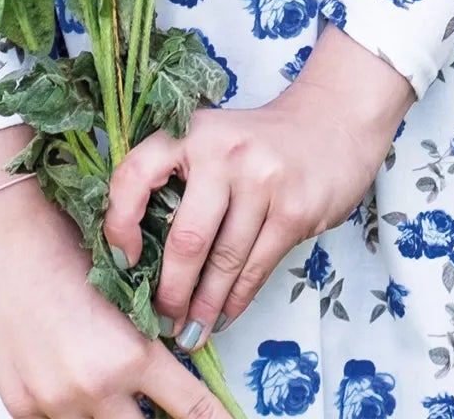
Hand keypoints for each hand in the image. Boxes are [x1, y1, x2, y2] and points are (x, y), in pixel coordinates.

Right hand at [0, 161, 224, 418]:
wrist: (5, 237)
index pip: (190, 408)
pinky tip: (70, 383)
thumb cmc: (70, 245)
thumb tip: (169, 360)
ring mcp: (55, 403)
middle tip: (158, 400)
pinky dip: (71, 410)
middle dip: (157, 418)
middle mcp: (96, 389)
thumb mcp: (124, 291)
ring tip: (111, 383)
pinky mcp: (21, 406)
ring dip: (113, 411)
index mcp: (132, 355)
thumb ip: (145, 336)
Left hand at [103, 27, 413, 345]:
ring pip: (224, 262)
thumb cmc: (258, 142)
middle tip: (161, 320)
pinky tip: (224, 316)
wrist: (333, 121)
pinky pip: (256, 267)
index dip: (119, 223)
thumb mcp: (213, 141)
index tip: (123, 261)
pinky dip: (236, 300)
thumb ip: (180, 181)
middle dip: (171, 291)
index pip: (137, 174)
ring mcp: (265, 180)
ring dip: (204, 307)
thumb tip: (141, 257)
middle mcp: (226, 152)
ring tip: (191, 332)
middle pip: (187, 238)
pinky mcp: (295, 209)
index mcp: (192, 132)